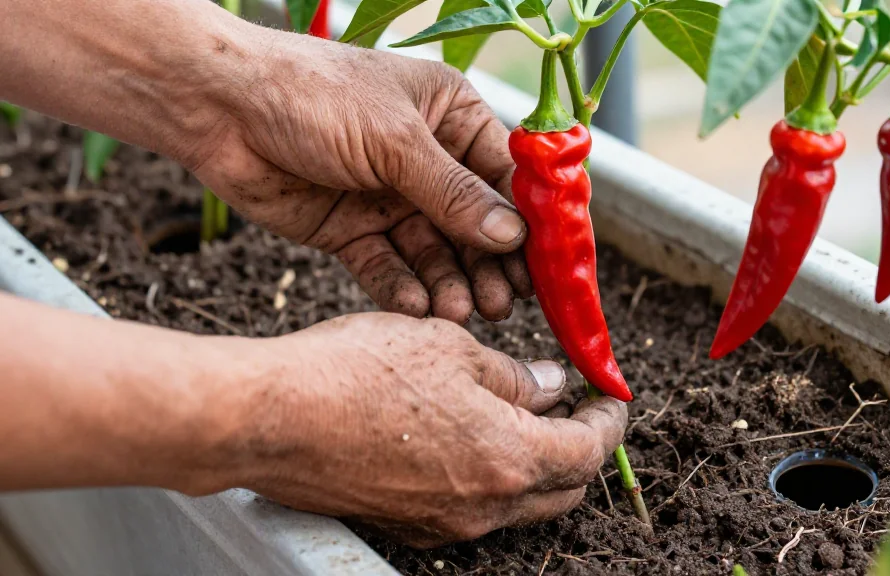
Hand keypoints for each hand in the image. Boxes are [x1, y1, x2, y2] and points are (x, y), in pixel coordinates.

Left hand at [187, 31, 531, 323]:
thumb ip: (453, 193)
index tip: (548, 267)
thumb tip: (512, 236)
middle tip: (502, 304)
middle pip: (474, 223)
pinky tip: (415, 308)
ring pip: (434, 252)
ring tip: (462, 312)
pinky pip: (387, 267)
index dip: (528, 222)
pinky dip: (402, 289)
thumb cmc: (313, 95)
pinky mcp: (353, 230)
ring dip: (450, 283)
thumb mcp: (394, 140)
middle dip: (489, 264)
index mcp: (451, 117)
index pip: (505, 175)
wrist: (219, 109)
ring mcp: (389, 198)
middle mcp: (427, 159)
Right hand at [238, 313, 626, 547]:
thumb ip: (514, 375)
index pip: (589, 452)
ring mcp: (443, 523)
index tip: (610, 397)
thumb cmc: (357, 373)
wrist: (271, 418)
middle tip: (573, 405)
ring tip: (519, 412)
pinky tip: (468, 434)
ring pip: (518, 503)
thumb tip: (550, 386)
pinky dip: (490, 476)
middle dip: (579, 447)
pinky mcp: (406, 522)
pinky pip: (471, 507)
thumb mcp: (452, 349)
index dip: (609, 421)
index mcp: (509, 459)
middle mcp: (483, 505)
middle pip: (563, 488)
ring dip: (534, 463)